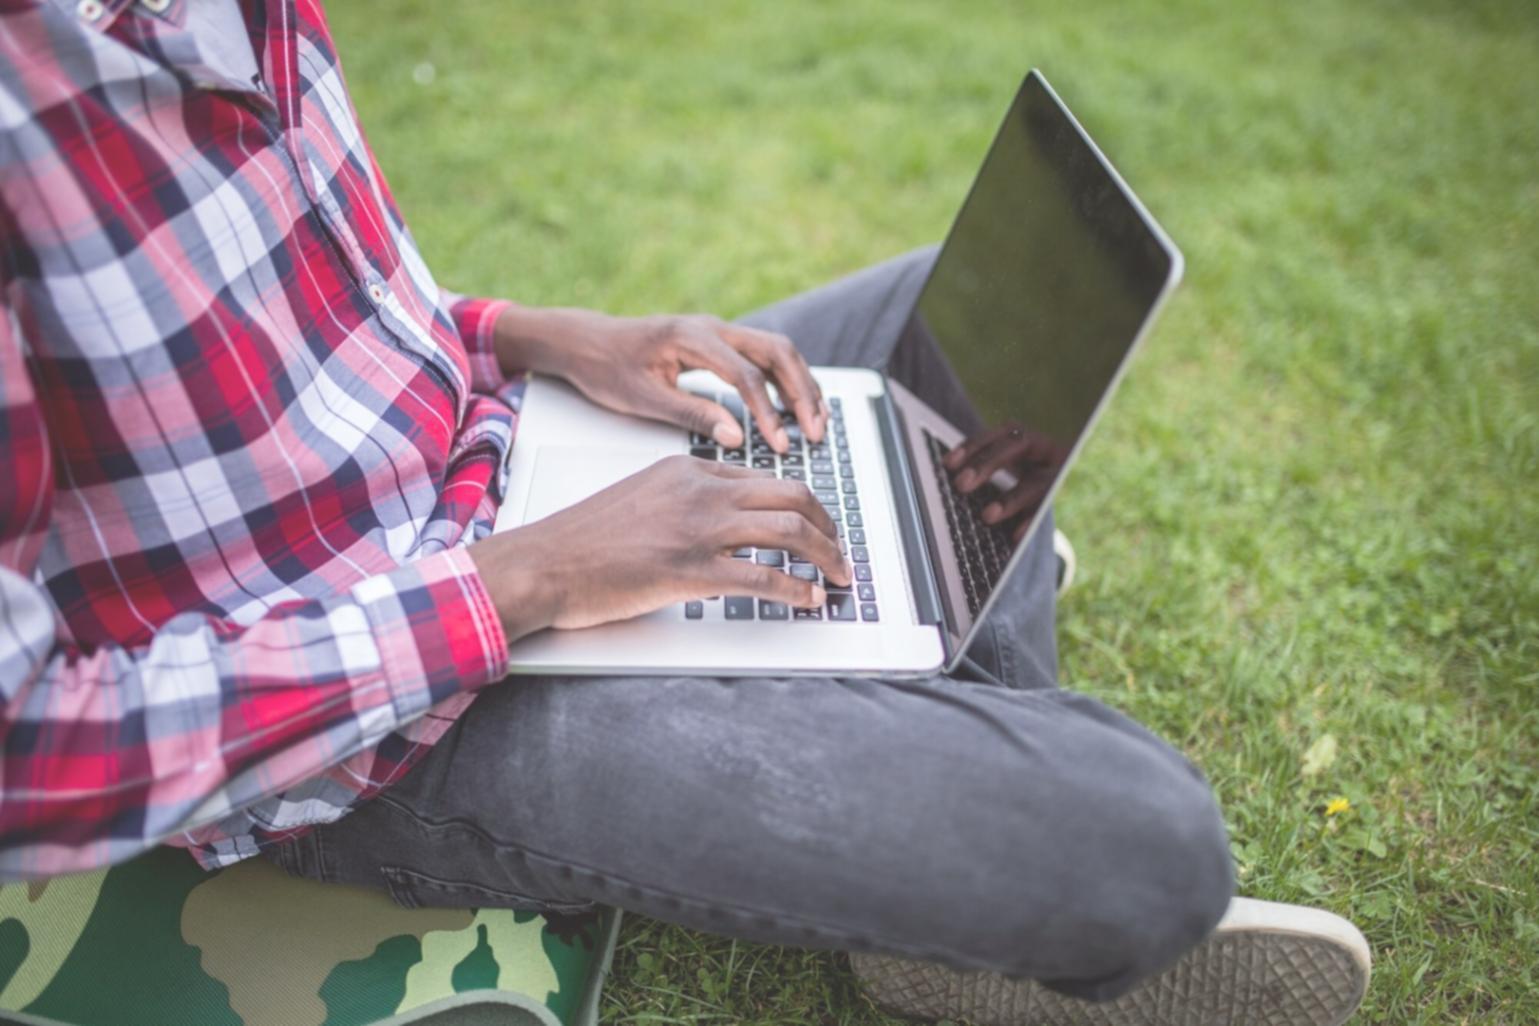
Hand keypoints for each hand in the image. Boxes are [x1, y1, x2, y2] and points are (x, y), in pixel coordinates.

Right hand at [469, 455, 852, 640]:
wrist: (542, 562)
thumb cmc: (582, 541)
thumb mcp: (639, 498)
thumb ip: (682, 502)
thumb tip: (719, 526)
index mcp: (686, 469)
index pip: (763, 478)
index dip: (800, 504)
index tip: (817, 527)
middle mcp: (699, 491)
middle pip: (791, 495)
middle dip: (828, 525)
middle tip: (841, 551)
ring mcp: (697, 529)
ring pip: (788, 530)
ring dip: (826, 556)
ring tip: (839, 577)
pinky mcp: (690, 571)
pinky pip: (763, 577)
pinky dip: (797, 589)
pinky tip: (809, 599)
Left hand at [494, 306, 828, 452]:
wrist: (586, 341)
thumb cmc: (607, 368)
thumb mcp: (643, 398)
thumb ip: (692, 414)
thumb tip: (736, 436)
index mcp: (691, 337)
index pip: (745, 374)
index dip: (767, 412)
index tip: (779, 444)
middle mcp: (712, 327)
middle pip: (777, 352)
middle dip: (802, 393)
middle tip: (816, 432)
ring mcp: (719, 331)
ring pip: (778, 351)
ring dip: (802, 385)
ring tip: (818, 422)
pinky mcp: (720, 343)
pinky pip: (765, 356)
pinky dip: (787, 380)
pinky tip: (796, 407)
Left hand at [942, 422, 1068, 541]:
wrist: (1071, 498)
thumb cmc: (1026, 481)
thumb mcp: (1011, 469)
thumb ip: (985, 470)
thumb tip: (948, 478)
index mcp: (1027, 438)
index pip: (1000, 434)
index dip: (975, 445)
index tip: (948, 463)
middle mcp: (1046, 450)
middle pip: (1018, 446)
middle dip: (987, 463)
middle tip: (961, 484)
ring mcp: (1061, 474)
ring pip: (1038, 482)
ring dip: (1011, 498)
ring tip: (987, 516)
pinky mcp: (1066, 500)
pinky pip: (1048, 511)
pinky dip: (1031, 522)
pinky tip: (1016, 537)